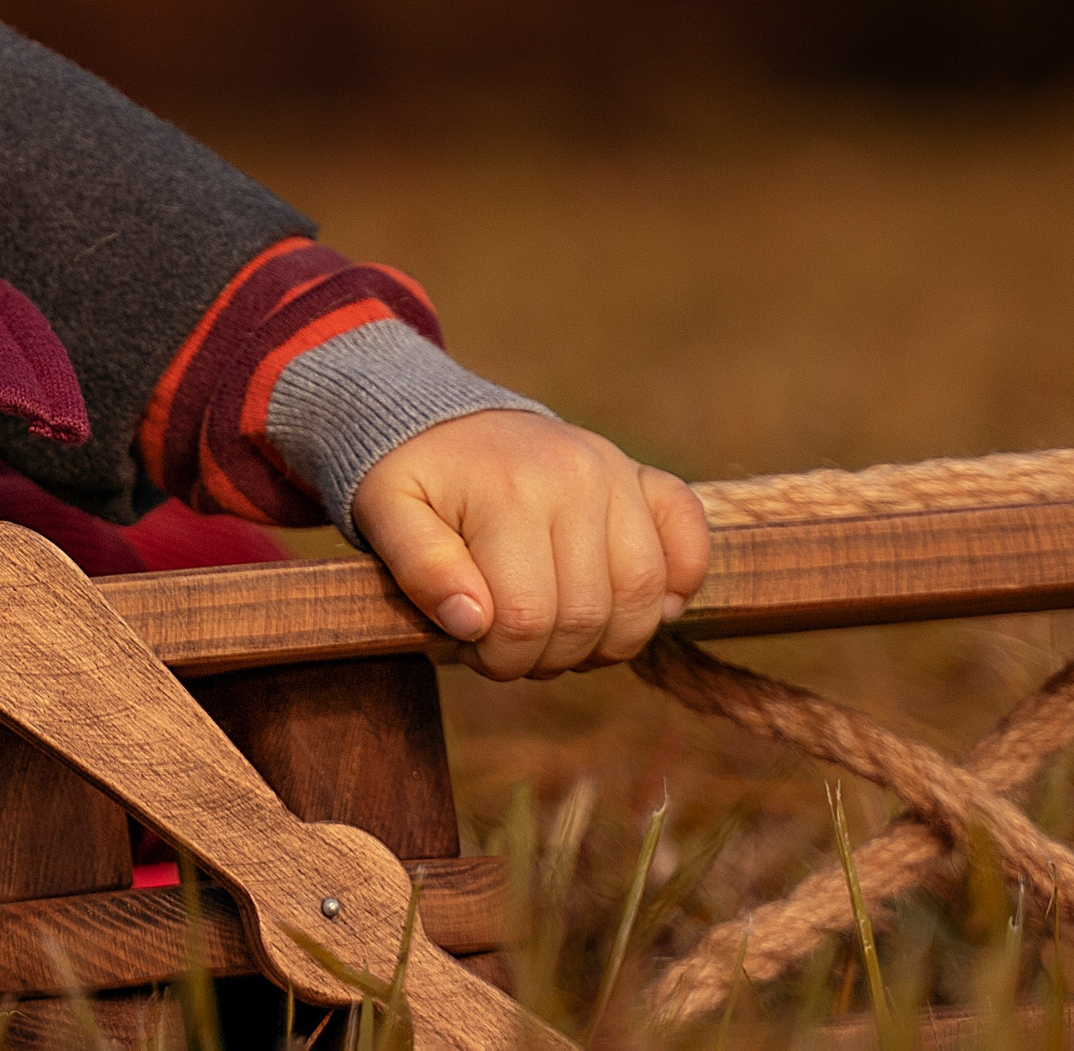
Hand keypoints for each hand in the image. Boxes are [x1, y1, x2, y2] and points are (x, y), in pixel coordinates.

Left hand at [348, 409, 709, 679]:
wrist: (436, 416)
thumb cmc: (411, 477)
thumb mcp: (385, 513)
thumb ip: (420, 567)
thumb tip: (473, 622)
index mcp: (510, 490)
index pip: (527, 620)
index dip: (500, 657)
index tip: (471, 645)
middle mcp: (576, 475)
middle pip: (588, 617)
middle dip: (545, 655)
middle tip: (509, 643)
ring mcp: (616, 472)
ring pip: (643, 596)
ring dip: (606, 640)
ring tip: (557, 631)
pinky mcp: (643, 476)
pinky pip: (689, 535)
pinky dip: (678, 583)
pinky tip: (637, 604)